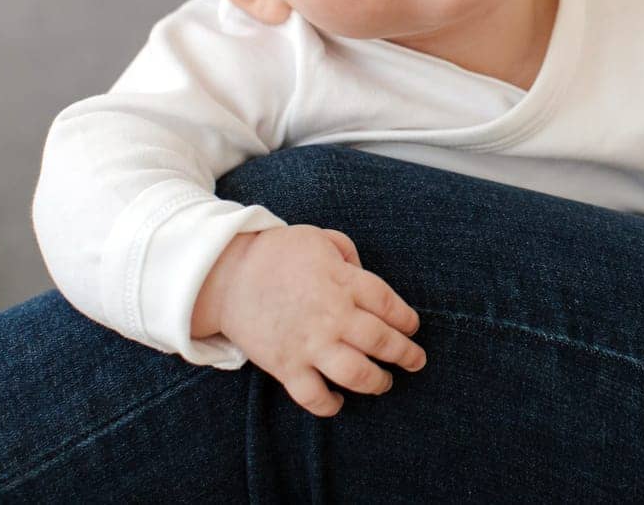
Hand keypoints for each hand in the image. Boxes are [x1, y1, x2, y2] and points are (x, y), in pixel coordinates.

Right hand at [211, 224, 428, 417]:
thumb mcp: (320, 238)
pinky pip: (313, 396)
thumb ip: (349, 256)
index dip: (407, 319)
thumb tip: (364, 276)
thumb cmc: (278, 254)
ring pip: (356, 373)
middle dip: (406, 354)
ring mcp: (309, 343)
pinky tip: (338, 402)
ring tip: (384, 383)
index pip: (389, 304)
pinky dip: (329, 405)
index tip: (412, 327)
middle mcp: (332, 315)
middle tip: (416, 361)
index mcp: (343, 281)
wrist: (227, 276)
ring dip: (377, 382)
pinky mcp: (285, 365)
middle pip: (381, 341)